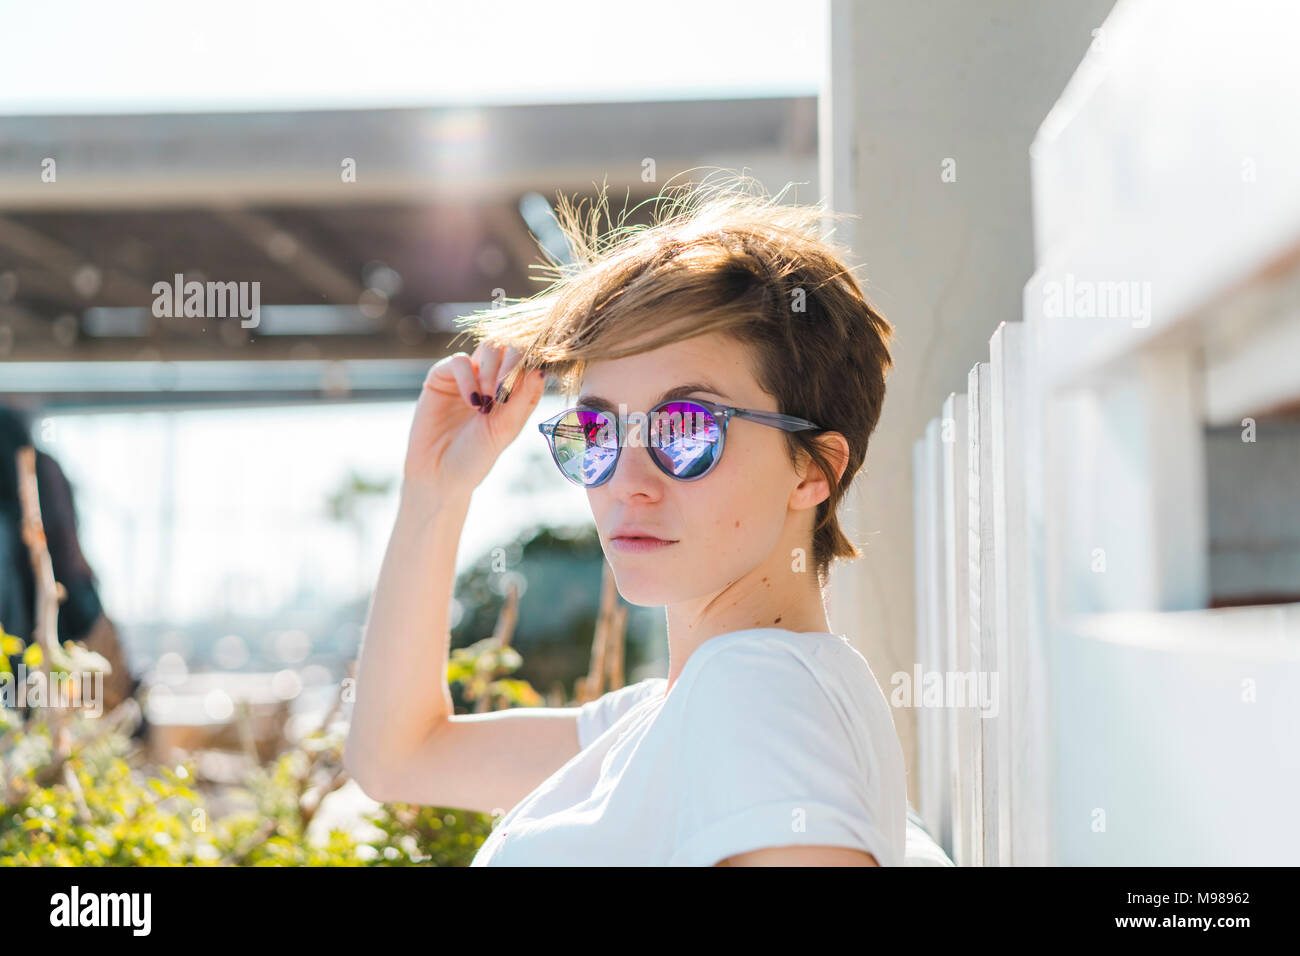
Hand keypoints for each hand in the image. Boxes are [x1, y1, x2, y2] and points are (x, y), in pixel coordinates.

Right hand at [402, 341, 546, 501]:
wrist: (439, 473)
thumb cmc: (476, 455)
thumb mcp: (506, 429)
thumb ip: (523, 398)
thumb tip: (542, 369)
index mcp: (517, 390)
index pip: (532, 361)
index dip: (533, 363)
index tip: (529, 380)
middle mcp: (495, 378)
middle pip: (511, 346)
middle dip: (512, 364)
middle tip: (503, 393)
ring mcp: (470, 375)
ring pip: (488, 347)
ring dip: (491, 372)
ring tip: (486, 404)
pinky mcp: (443, 376)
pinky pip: (460, 361)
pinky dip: (468, 377)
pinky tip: (471, 401)